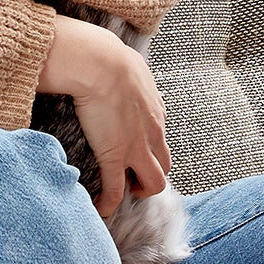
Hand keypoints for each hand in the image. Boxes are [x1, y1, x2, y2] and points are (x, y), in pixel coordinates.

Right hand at [37, 16, 170, 218]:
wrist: (99, 61)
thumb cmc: (107, 56)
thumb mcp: (127, 64)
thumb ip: (127, 75)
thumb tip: (115, 69)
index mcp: (155, 111)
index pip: (160, 139)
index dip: (149, 151)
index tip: (134, 155)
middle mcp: (153, 132)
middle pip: (165, 165)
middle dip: (150, 176)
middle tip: (130, 179)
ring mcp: (136, 147)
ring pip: (153, 183)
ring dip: (139, 190)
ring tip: (120, 193)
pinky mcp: (115, 155)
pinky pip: (116, 190)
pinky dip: (109, 204)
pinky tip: (100, 208)